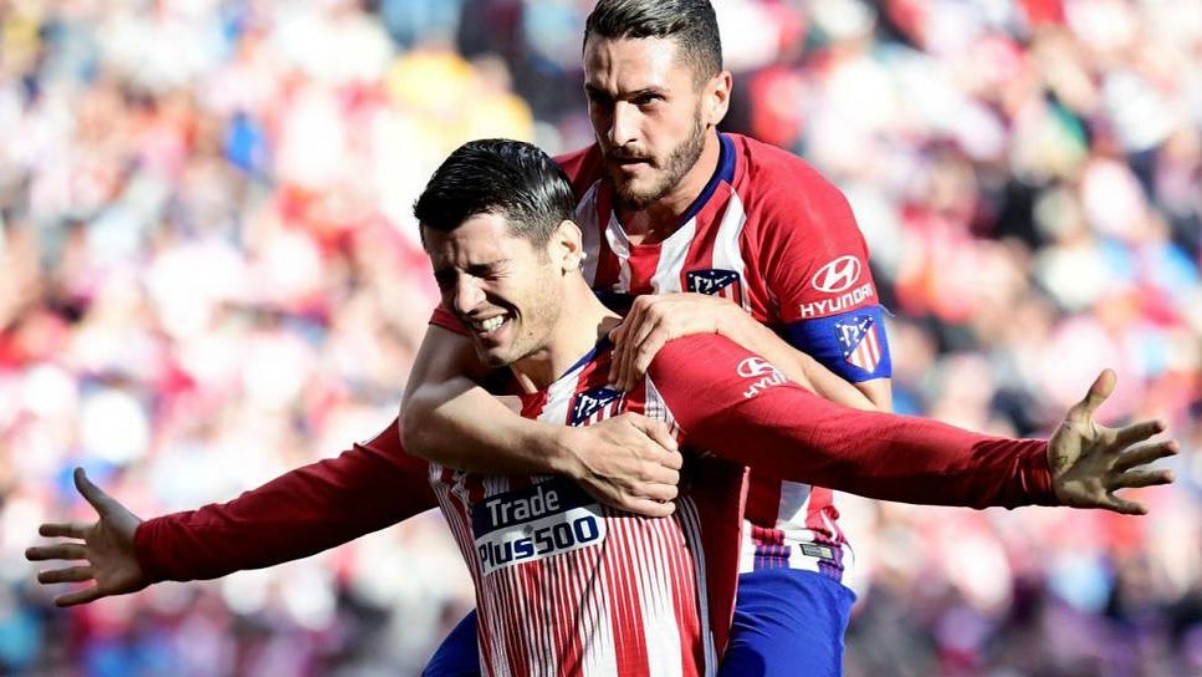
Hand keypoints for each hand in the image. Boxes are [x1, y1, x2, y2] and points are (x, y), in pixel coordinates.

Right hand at [25, 468, 147, 605]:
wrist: (153, 551)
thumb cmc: (131, 528)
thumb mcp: (108, 508)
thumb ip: (91, 491)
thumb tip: (77, 469)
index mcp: (97, 533)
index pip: (71, 530)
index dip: (56, 529)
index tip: (41, 529)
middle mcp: (98, 551)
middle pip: (67, 552)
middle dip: (48, 553)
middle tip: (28, 553)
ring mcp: (102, 570)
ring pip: (73, 574)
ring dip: (56, 576)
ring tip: (39, 578)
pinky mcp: (108, 586)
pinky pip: (86, 595)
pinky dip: (72, 599)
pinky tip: (56, 602)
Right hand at [560, 412, 683, 516]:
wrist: (578, 453)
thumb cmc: (603, 434)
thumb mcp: (630, 419)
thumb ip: (656, 428)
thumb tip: (673, 445)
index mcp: (650, 451)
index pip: (677, 460)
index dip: (672, 458)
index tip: (665, 458)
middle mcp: (648, 471)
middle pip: (675, 477)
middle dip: (670, 473)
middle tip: (660, 470)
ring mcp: (638, 489)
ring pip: (669, 493)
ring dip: (668, 488)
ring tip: (660, 484)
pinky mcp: (628, 503)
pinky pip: (657, 511)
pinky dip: (666, 509)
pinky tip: (666, 504)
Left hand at [608, 293, 739, 391]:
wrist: (732, 320)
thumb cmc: (703, 324)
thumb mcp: (670, 322)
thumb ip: (643, 327)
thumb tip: (612, 336)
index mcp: (646, 302)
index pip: (624, 332)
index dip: (617, 357)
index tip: (613, 378)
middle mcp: (649, 303)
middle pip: (627, 339)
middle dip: (620, 366)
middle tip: (616, 388)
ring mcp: (660, 310)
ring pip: (635, 344)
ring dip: (628, 369)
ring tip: (626, 388)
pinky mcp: (670, 321)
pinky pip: (648, 346)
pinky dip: (640, 363)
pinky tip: (639, 377)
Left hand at [1048, 370, 1176, 514]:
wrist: (1045, 469)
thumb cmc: (1065, 443)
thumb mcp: (1076, 418)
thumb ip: (1094, 397)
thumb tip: (1110, 370)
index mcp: (1113, 442)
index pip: (1133, 434)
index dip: (1145, 429)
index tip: (1161, 424)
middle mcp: (1116, 461)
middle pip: (1140, 456)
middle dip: (1156, 452)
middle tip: (1174, 447)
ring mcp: (1109, 479)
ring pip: (1135, 478)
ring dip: (1152, 478)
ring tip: (1170, 476)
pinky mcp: (1099, 497)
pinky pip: (1117, 503)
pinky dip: (1130, 507)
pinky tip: (1145, 509)